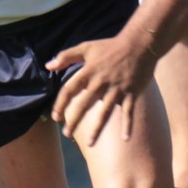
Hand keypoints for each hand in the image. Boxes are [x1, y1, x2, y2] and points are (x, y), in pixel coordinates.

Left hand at [44, 32, 160, 146]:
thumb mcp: (87, 47)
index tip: (56, 117)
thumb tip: (48, 66)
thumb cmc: (111, 46)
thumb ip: (66, 56)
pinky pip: (129, 112)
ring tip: (89, 144)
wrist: (139, 43)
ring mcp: (117, 88)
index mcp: (89, 71)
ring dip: (97, 129)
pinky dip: (127, 125)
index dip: (61, 104)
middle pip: (84, 105)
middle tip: (66, 134)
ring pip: (105, 112)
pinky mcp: (132, 92)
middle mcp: (101, 82)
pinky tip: (125, 139)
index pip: (69, 90)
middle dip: (74, 121)